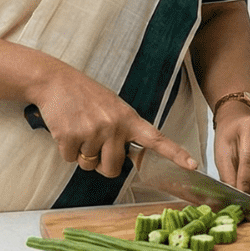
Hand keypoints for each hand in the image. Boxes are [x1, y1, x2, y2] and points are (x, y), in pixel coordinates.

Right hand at [30, 68, 196, 178]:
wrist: (56, 81)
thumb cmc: (87, 97)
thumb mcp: (114, 108)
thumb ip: (125, 131)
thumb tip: (128, 159)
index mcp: (129, 119)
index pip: (157, 139)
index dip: (176, 154)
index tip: (193, 165)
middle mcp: (114, 126)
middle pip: (113, 169)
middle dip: (102, 164)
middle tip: (94, 143)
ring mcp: (93, 131)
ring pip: (90, 166)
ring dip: (82, 154)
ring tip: (79, 129)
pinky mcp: (71, 136)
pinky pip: (70, 159)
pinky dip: (65, 150)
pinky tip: (66, 129)